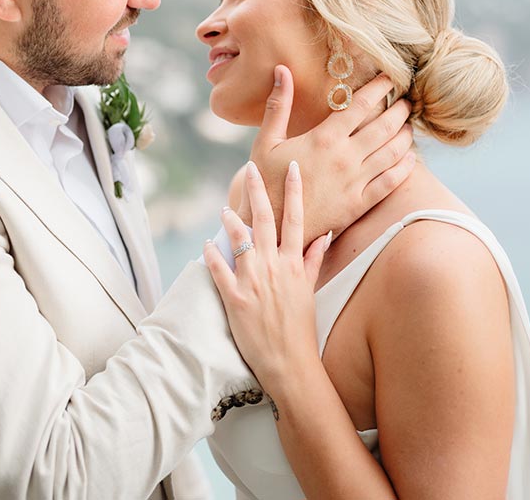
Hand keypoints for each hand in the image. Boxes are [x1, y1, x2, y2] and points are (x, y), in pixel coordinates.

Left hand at [205, 159, 329, 393]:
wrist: (290, 363)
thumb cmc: (300, 328)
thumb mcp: (309, 290)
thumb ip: (312, 260)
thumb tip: (323, 235)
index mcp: (293, 264)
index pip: (296, 219)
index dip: (293, 190)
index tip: (291, 166)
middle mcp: (274, 267)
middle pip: (265, 220)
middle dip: (257, 191)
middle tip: (250, 168)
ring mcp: (253, 282)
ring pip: (240, 240)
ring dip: (231, 221)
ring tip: (224, 209)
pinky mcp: (234, 299)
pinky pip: (219, 271)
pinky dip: (211, 256)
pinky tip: (206, 244)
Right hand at [245, 65, 415, 245]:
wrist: (270, 225)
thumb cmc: (265, 181)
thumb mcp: (266, 141)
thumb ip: (278, 105)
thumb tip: (282, 69)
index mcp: (324, 139)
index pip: (361, 106)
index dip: (379, 88)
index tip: (391, 78)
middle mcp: (345, 158)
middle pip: (384, 126)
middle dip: (399, 110)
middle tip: (407, 101)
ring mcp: (355, 182)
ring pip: (392, 152)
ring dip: (405, 135)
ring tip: (408, 125)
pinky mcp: (359, 204)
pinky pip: (391, 182)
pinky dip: (405, 167)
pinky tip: (410, 157)